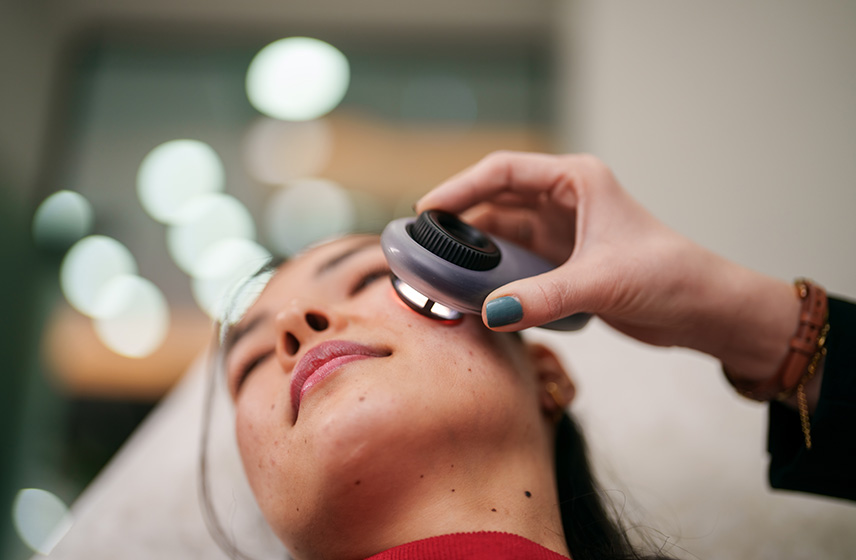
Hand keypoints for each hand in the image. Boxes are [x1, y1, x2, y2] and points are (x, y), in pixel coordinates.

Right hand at [416, 152, 800, 388]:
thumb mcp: (601, 281)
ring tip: (438, 271)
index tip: (426, 212)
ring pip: (502, 235)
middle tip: (422, 246)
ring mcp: (561, 234)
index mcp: (576, 180)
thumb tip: (490, 313)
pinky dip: (492, 276)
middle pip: (495, 202)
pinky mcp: (563, 265)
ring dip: (474, 252)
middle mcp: (564, 201)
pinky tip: (471, 292)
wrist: (704, 310)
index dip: (459, 188)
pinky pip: (515, 264)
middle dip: (459, 222)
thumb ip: (543, 297)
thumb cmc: (670, 276)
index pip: (502, 172)